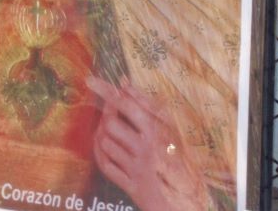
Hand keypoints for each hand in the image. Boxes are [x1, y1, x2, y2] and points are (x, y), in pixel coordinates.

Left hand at [88, 77, 206, 210]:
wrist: (186, 196)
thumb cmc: (177, 156)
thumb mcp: (169, 127)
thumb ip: (146, 105)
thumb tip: (124, 83)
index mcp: (157, 132)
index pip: (127, 106)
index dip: (107, 92)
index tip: (92, 81)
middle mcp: (146, 149)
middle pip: (110, 124)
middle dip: (105, 118)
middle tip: (109, 118)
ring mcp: (137, 168)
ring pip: (104, 144)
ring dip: (103, 138)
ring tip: (111, 136)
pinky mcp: (131, 185)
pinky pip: (104, 165)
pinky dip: (101, 156)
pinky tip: (106, 151)